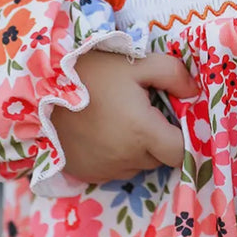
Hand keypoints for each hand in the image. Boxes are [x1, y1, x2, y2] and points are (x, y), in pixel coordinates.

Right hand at [50, 50, 201, 182]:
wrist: (41, 86)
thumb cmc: (93, 71)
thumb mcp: (137, 63)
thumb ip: (173, 74)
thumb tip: (195, 93)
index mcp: (142, 132)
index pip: (180, 152)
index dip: (183, 137)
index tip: (173, 120)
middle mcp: (126, 158)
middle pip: (159, 159)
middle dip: (159, 140)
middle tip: (143, 112)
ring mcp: (104, 169)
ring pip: (137, 166)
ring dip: (137, 150)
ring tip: (119, 120)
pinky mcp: (87, 173)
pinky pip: (114, 170)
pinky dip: (115, 157)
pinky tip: (102, 132)